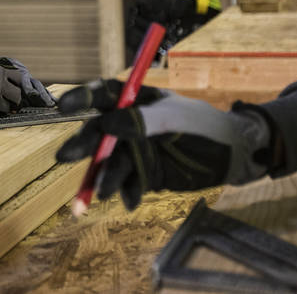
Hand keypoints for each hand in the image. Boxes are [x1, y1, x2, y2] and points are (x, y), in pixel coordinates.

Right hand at [55, 80, 272, 209]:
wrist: (234, 159)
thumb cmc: (206, 128)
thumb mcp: (175, 121)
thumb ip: (141, 121)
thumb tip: (106, 123)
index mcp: (138, 101)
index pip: (104, 95)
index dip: (81, 98)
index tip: (62, 107)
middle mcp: (132, 125)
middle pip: (99, 132)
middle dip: (83, 145)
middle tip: (66, 157)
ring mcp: (137, 150)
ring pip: (111, 163)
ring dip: (105, 176)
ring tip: (106, 192)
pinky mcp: (145, 175)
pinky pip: (127, 184)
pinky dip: (126, 192)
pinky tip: (131, 201)